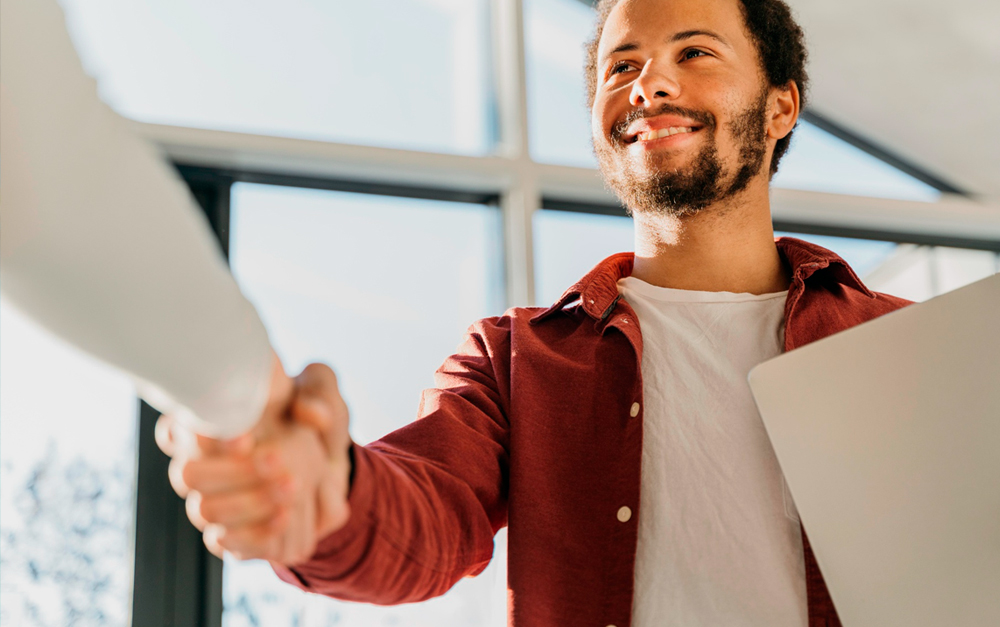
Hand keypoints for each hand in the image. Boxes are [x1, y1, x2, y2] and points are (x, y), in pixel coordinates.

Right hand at [157, 360, 352, 564]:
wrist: (332, 462)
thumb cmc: (312, 417)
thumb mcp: (323, 391)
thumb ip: (317, 391)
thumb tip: (311, 414)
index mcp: (212, 421)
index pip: (175, 430)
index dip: (201, 435)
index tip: (246, 437)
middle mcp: (202, 462)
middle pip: (186, 475)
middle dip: (233, 472)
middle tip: (278, 460)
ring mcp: (212, 499)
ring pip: (204, 511)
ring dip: (249, 503)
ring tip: (293, 487)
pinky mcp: (230, 532)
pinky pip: (224, 542)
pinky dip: (255, 533)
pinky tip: (285, 516)